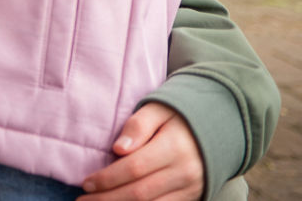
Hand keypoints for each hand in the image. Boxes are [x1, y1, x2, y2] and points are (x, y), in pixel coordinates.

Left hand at [79, 102, 204, 200]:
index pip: (134, 168)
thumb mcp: (158, 110)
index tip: (86, 183)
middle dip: (108, 199)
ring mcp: (190, 188)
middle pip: (140, 193)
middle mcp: (184, 172)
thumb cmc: (177, 117)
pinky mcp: (191, 197)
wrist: (215, 128)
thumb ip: (137, 126)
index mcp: (173, 148)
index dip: (108, 178)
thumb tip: (118, 149)